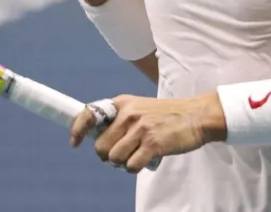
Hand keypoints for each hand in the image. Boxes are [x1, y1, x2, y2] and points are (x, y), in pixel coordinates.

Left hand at [69, 94, 227, 173]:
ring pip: (114, 157)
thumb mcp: (139, 107)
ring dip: (121, 163)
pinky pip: (131, 165)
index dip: (78, 129)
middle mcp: (128, 114)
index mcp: (122, 103)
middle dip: (106, 155)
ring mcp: (140, 129)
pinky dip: (134, 168)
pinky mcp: (153, 144)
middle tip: (118, 155)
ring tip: (133, 157)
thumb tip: (99, 138)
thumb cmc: (166, 115)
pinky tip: (143, 162)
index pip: (90, 113)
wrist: (196, 116)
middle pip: (100, 145)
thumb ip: (120, 118)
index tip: (74, 142)